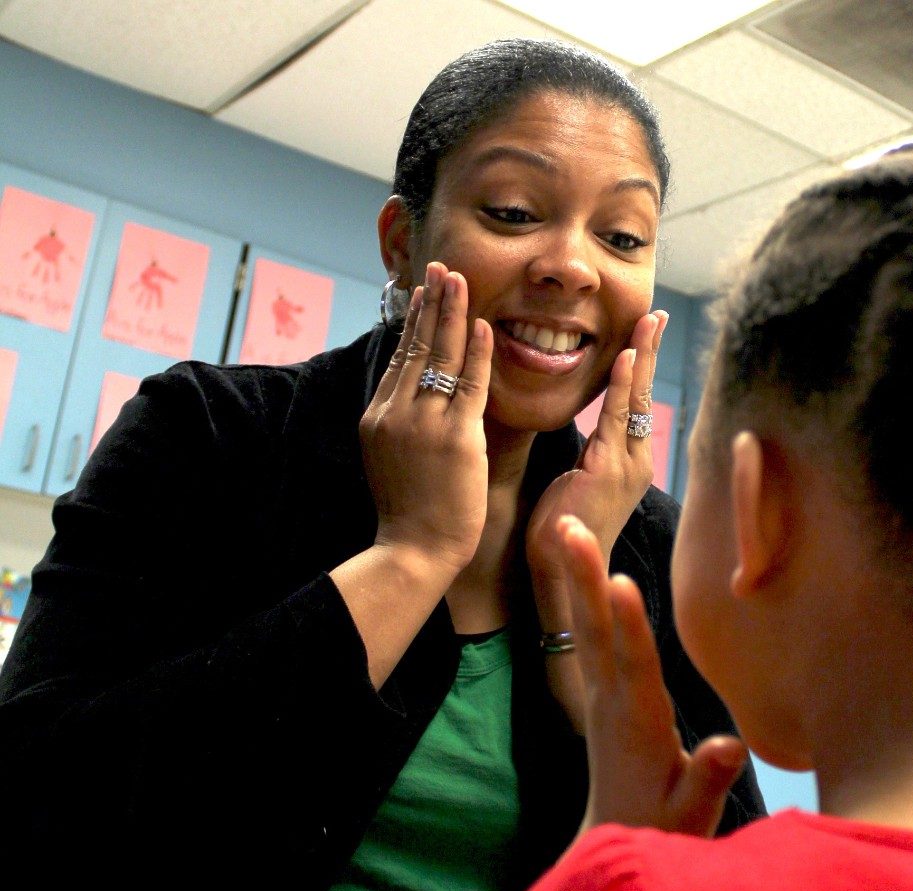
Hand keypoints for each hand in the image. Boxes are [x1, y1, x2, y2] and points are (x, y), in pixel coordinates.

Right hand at [359, 262, 492, 573]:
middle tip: (440, 267)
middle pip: (416, 346)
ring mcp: (425, 423)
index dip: (413, 323)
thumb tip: (409, 402)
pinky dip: (476, 353)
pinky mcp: (455, 438)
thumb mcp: (390, 460)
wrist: (413, 550)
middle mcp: (397, 412)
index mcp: (378, 417)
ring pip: (440, 356)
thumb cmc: (409, 515)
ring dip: (452, 313)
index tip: (423, 293)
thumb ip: (399, 427)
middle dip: (430, 304)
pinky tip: (483, 326)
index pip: (400, 358)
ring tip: (459, 278)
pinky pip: (469, 385)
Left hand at [526, 311, 667, 583]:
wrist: (561, 570)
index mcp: (630, 462)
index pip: (638, 404)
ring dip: (643, 358)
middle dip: (651, 352)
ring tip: (649, 321)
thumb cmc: (565, 530)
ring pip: (638, 401)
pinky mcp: (608, 472)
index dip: (643, 367)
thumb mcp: (582, 482)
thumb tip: (596, 436)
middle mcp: (637, 461)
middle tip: (657, 313)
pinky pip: (617, 420)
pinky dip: (624, 387)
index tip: (646, 332)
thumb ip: (594, 455)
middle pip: (647, 395)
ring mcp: (626, 467)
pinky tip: (627, 359)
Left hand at [559, 515, 747, 837]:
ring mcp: (601, 696)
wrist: (612, 844)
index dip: (631, 625)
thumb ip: (707, 778)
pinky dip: (584, 599)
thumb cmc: (661, 830)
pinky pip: (588, 637)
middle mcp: (613, 702)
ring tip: (565, 526)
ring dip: (578, 577)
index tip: (624, 582)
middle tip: (567, 526)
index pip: (635, 667)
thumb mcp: (691, 815)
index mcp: (639, 725)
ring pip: (587, 628)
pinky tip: (583, 569)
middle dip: (585, 578)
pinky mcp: (600, 695)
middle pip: (597, 632)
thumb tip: (728, 746)